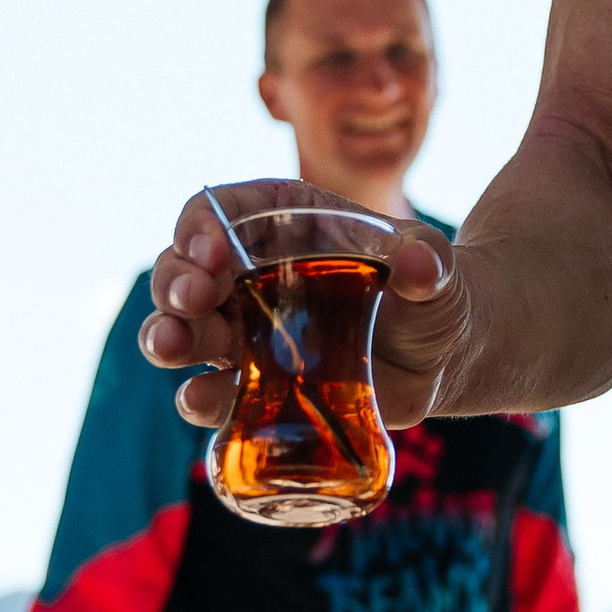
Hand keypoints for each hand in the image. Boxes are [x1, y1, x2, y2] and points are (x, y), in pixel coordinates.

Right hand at [145, 180, 464, 430]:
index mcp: (283, 223)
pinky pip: (213, 391)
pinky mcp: (256, 384)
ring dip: (168, 337)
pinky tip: (200, 399)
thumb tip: (422, 265)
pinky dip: (200, 397)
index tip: (211, 249)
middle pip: (184, 270)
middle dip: (176, 282)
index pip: (220, 212)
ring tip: (172, 346)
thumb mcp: (436, 267)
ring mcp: (247, 332)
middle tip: (192, 298)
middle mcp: (251, 274)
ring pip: (184, 331)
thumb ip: (428, 262)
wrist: (442, 355)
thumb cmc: (431, 290)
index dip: (201, 226)